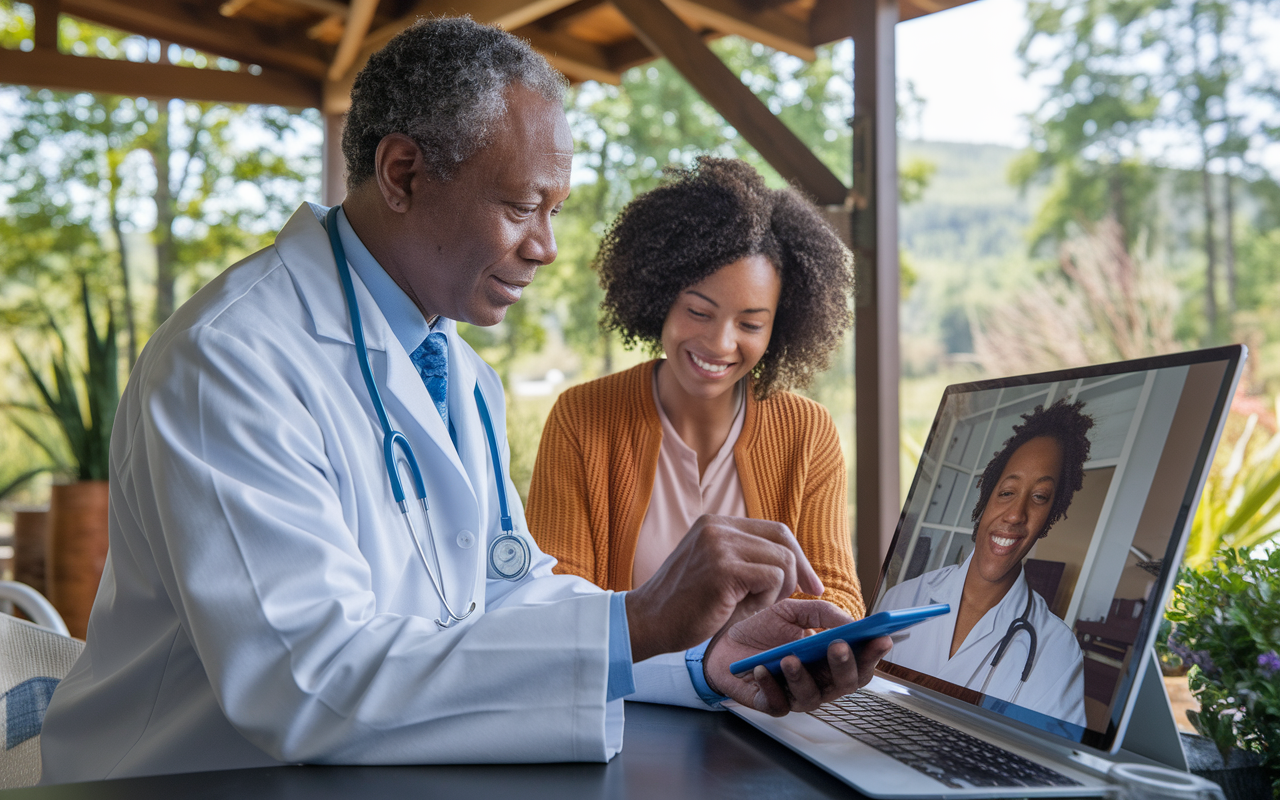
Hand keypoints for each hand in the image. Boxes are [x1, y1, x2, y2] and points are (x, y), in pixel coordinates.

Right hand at [626, 515, 822, 662]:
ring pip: (782, 561)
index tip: (811, 584)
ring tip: (748, 606)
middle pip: (784, 542)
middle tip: (798, 598)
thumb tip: (796, 566)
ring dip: (775, 591)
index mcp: (715, 523)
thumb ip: (747, 559)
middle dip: (798, 574)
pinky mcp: (723, 569)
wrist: (647, 623)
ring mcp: (719, 545)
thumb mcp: (716, 570)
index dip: (798, 556)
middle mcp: (717, 527)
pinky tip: (740, 609)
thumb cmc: (684, 606)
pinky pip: (772, 578)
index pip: (775, 529)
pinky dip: (765, 600)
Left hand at [703, 599, 891, 715]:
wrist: (725, 640)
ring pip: (812, 698)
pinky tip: (761, 670)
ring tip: (791, 658)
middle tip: (838, 645)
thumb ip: (823, 613)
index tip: (882, 638)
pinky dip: (770, 686)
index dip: (874, 654)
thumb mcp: (793, 611)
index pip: (861, 663)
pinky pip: (776, 703)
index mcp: (830, 661)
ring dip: (803, 678)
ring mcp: (795, 696)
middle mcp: (819, 682)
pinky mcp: (770, 703)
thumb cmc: (764, 628)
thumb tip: (851, 623)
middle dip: (844, 665)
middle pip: (844, 684)